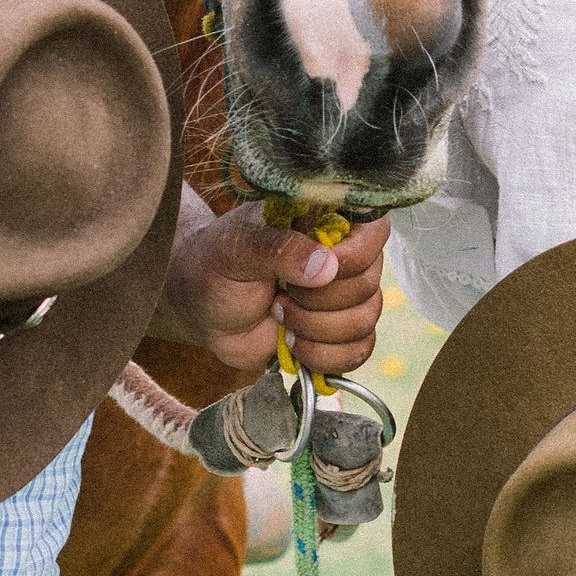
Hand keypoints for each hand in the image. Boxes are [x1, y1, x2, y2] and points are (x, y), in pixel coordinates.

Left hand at [162, 190, 389, 380]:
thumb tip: (325, 266)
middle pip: (368, 281)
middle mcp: (341, 256)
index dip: (356, 253)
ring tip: (280, 316)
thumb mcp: (236, 249)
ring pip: (365, 318)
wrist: (201, 309)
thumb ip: (277, 248)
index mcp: (322, 220)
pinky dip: (326, 355)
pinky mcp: (336, 333)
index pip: (373, 227)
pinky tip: (295, 345)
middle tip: (280, 293)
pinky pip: (360, 349)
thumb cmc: (215, 265)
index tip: (321, 267)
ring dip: (318, 328)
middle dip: (320, 300)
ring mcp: (341, 296)